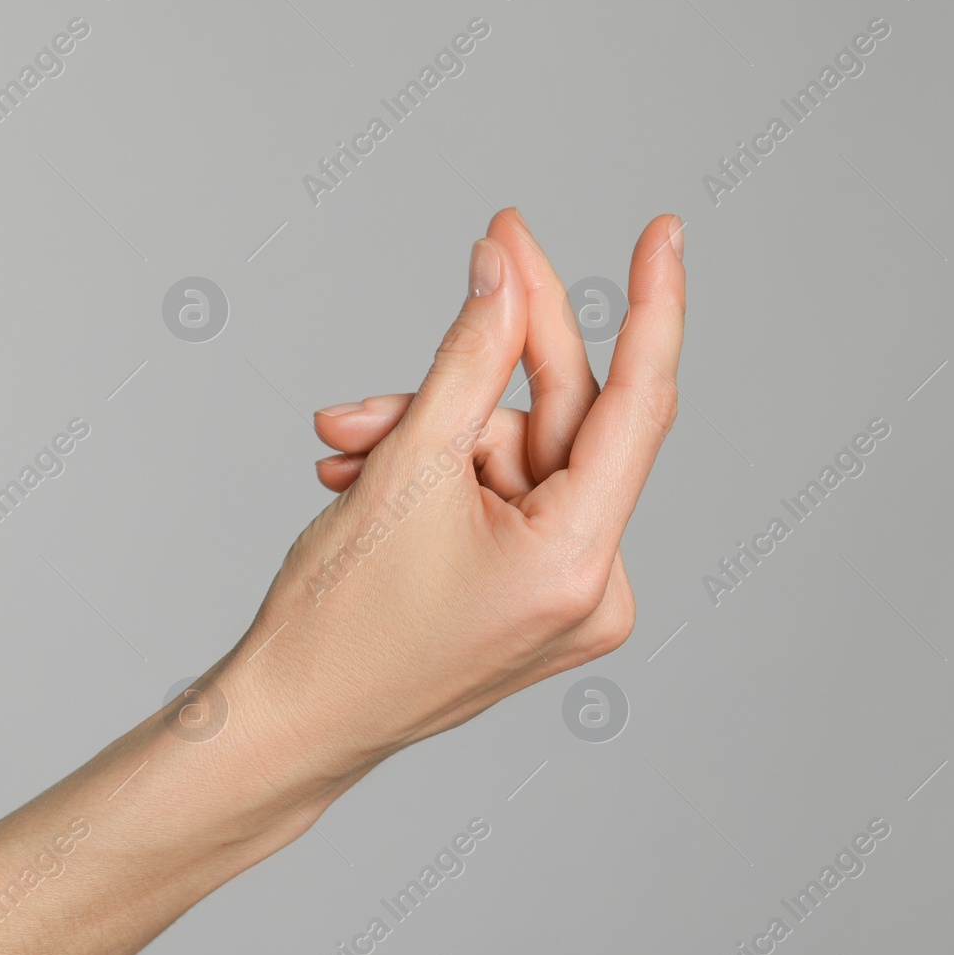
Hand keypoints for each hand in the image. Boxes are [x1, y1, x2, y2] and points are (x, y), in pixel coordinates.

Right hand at [224, 208, 684, 784]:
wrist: (288, 723)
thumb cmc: (336, 621)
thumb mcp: (405, 466)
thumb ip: (467, 355)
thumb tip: (502, 274)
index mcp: (575, 564)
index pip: (636, 406)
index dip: (653, 306)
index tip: (665, 231)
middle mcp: (592, 590)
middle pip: (562, 423)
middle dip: (490, 358)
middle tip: (482, 255)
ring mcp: (565, 601)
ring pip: (514, 456)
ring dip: (432, 429)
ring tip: (346, 440)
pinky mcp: (534, 601)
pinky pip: (504, 497)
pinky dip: (440, 471)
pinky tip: (367, 471)